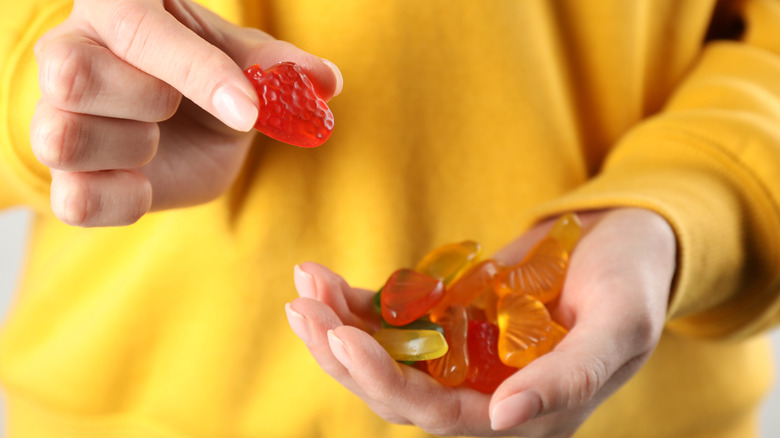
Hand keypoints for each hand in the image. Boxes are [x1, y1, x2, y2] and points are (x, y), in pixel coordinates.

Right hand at [31, 0, 341, 225]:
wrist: (189, 130)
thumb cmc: (211, 80)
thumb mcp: (248, 64)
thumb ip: (283, 68)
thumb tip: (327, 81)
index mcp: (115, 9)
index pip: (136, 28)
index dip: (196, 72)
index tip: (248, 110)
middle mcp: (66, 55)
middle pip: (75, 77)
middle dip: (150, 102)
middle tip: (175, 107)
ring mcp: (53, 117)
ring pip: (64, 138)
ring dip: (134, 149)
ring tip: (157, 140)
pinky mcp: (65, 179)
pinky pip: (74, 200)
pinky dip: (121, 199)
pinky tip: (147, 181)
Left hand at [286, 208, 675, 436]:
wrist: (625, 239)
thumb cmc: (634, 282)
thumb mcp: (621, 327)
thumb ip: (570, 377)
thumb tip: (503, 420)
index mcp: (523, 413)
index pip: (441, 417)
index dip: (387, 383)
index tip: (343, 339)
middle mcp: (483, 393)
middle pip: (397, 391)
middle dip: (344, 354)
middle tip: (304, 308)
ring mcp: (462, 356)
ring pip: (386, 357)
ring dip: (339, 325)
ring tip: (305, 283)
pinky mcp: (449, 320)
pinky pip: (394, 320)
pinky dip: (357, 301)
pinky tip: (324, 278)